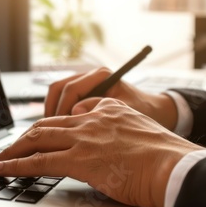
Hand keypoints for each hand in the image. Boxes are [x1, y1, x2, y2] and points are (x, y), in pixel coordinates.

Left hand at [0, 98, 203, 206]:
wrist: (175, 166)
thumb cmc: (166, 155)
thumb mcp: (141, 128)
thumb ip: (118, 123)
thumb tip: (100, 128)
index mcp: (107, 109)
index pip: (69, 114)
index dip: (52, 125)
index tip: (43, 134)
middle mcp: (91, 119)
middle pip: (48, 123)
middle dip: (26, 136)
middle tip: (12, 146)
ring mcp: (83, 138)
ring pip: (38, 138)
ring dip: (15, 148)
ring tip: (1, 158)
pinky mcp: (79, 160)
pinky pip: (38, 161)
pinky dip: (16, 165)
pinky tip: (3, 167)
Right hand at [44, 67, 178, 130]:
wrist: (157, 112)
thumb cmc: (145, 112)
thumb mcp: (125, 113)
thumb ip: (103, 111)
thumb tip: (76, 112)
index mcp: (103, 76)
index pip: (71, 89)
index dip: (61, 109)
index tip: (59, 128)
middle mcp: (92, 75)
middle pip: (58, 88)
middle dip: (52, 109)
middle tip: (49, 130)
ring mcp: (86, 83)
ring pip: (57, 93)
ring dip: (52, 112)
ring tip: (52, 131)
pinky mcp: (84, 93)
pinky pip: (64, 100)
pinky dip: (58, 114)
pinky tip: (59, 130)